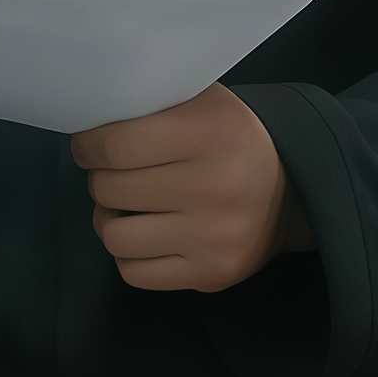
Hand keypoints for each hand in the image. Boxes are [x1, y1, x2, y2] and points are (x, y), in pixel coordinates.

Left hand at [73, 85, 310, 292]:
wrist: (289, 190)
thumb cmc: (229, 138)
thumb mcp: (201, 102)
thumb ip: (152, 103)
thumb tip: (90, 120)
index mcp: (209, 133)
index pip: (117, 146)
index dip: (89, 147)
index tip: (88, 146)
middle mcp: (214, 187)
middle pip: (111, 190)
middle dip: (98, 179)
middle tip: (109, 173)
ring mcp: (213, 237)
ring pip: (115, 237)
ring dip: (107, 219)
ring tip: (121, 206)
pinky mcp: (211, 274)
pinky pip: (135, 273)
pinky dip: (128, 253)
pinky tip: (142, 234)